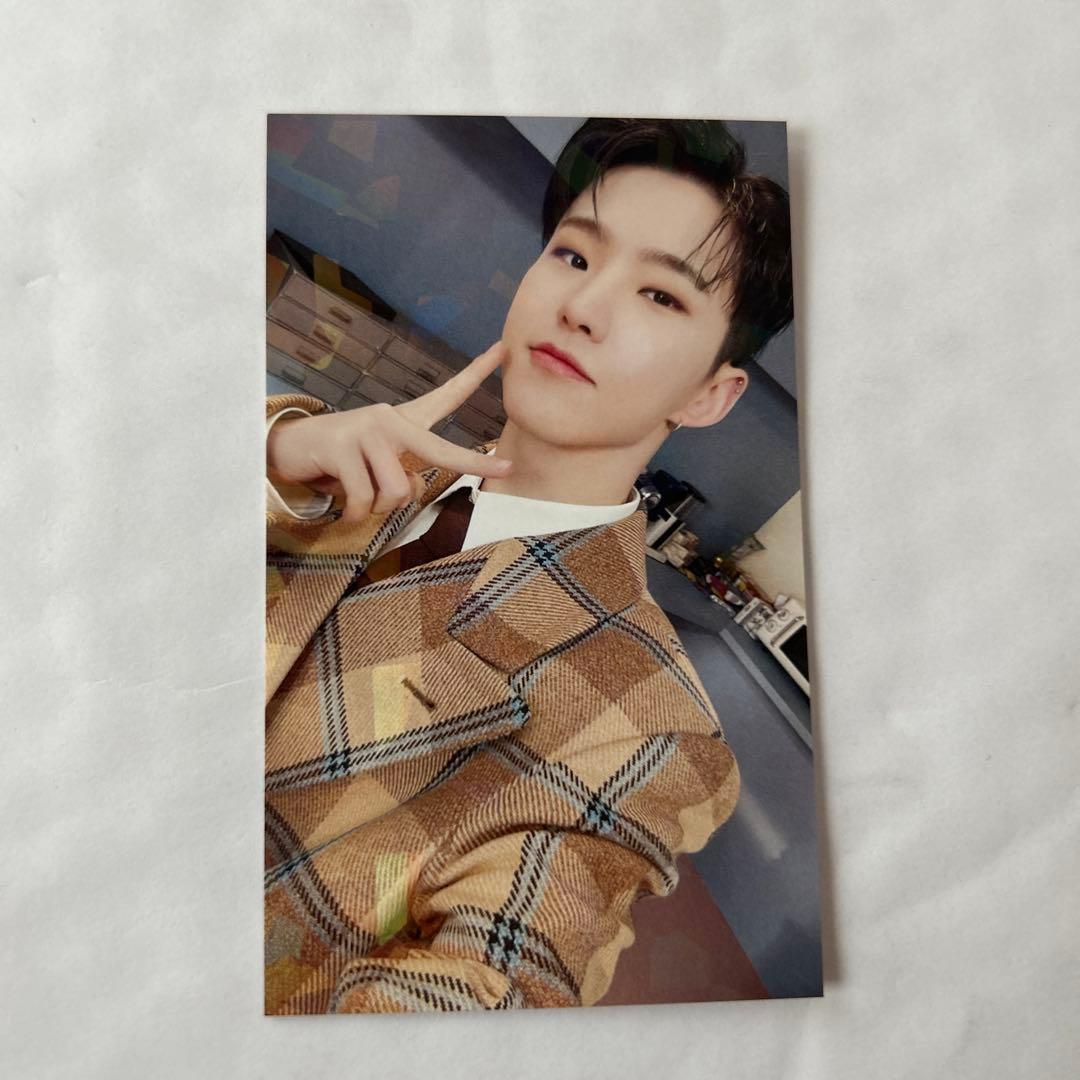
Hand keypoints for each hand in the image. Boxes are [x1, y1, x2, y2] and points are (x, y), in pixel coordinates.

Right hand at [267, 341, 511, 523]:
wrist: (288, 450)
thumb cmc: (341, 462)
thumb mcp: (378, 470)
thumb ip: (404, 477)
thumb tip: (409, 490)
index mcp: (403, 422)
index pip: (445, 396)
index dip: (474, 373)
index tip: (503, 351)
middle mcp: (390, 420)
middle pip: (441, 452)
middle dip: (475, 464)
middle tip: (509, 469)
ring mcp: (367, 431)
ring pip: (397, 491)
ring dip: (379, 508)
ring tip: (359, 497)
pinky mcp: (342, 447)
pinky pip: (365, 499)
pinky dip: (356, 514)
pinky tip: (345, 506)